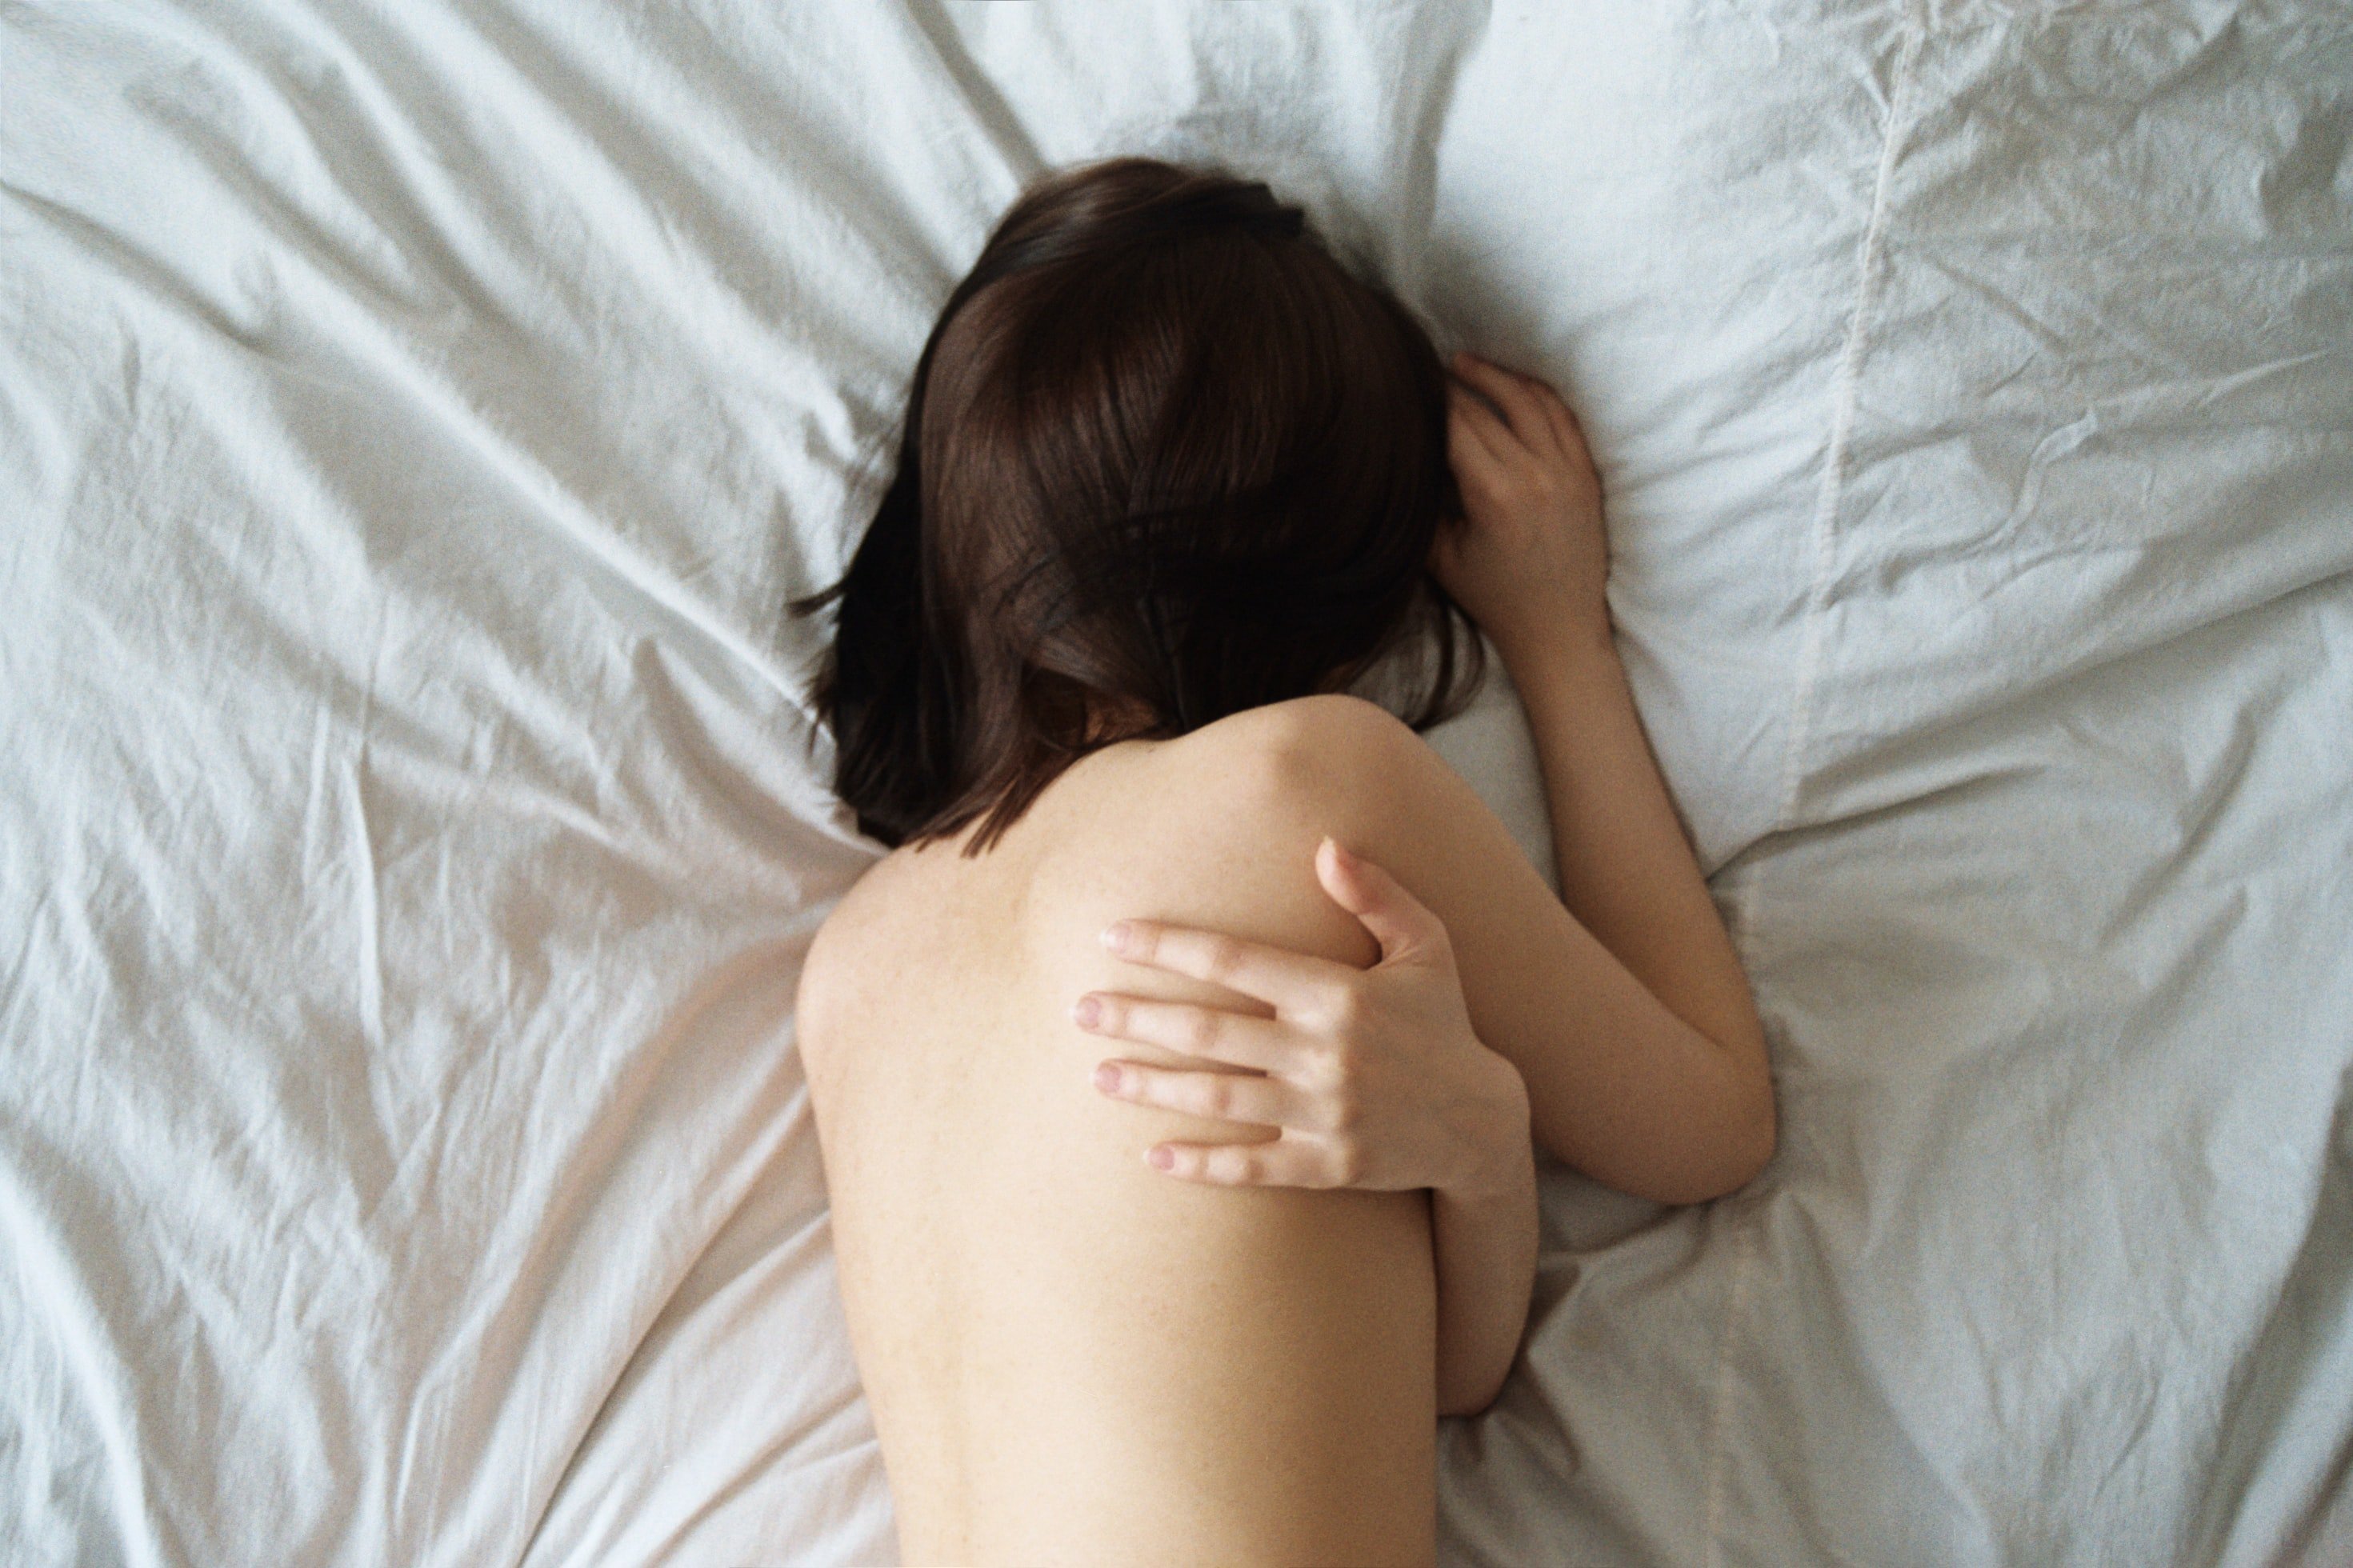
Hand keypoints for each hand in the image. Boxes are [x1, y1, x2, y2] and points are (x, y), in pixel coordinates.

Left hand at [1074, 837, 1530, 1197]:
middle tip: (1078, 1009)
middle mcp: (1328, 1054)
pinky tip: (1152, 1157)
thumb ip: (1376, 893)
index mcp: (1341, 993)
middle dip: (1137, 1018)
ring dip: (1151, 1087)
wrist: (1480, 1122)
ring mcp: (1326, 1115)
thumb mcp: (1427, 946)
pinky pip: (1251, 1168)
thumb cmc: (1440, 1020)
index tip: (1113, 937)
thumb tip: (1325, 844)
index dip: (1169, 947)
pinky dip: (1201, 1166)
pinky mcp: (1327, 1166)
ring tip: (1098, 1074)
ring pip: (1219, 1098)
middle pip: (1210, 1031)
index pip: (1236, 961)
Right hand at [1434, 349, 1610, 658]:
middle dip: (1454, 384)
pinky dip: (1537, 394)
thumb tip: (1404, 457)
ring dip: (1496, 375)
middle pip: (1487, 408)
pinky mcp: (1587, 475)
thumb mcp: (1442, 559)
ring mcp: (1567, 472)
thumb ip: (1423, 506)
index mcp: (1494, 496)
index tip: (1409, 385)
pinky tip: (1514, 384)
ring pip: (1530, 400)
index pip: (1456, 425)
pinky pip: (1563, 417)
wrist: (1558, 629)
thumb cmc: (1496, 599)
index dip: (1429, 399)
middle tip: (1427, 368)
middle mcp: (1535, 475)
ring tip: (1466, 362)